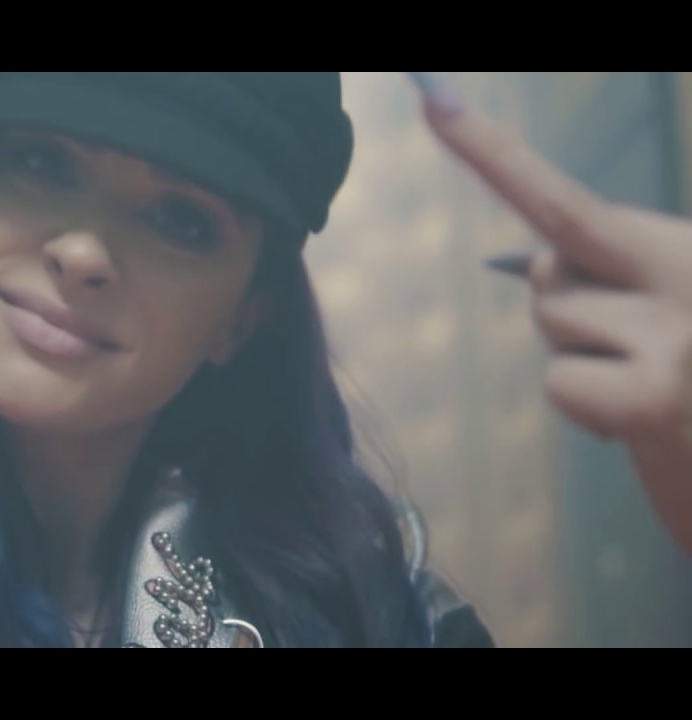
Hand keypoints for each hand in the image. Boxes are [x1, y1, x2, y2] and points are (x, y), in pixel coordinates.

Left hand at [411, 73, 691, 552]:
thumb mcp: (667, 312)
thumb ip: (613, 273)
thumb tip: (534, 263)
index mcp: (687, 252)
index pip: (574, 204)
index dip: (492, 153)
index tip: (429, 99)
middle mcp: (689, 272)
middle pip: (555, 246)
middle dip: (506, 192)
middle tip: (441, 109)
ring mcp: (680, 333)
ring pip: (556, 318)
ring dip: (583, 354)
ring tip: (649, 387)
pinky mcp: (662, 396)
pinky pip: (563, 384)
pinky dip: (588, 408)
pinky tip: (643, 423)